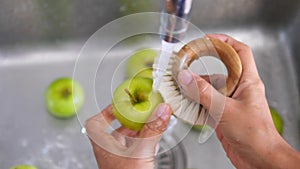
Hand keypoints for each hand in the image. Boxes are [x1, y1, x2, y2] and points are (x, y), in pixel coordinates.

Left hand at [85, 103, 171, 168]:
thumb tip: (161, 110)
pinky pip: (136, 147)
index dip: (105, 111)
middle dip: (128, 118)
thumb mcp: (141, 152)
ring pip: (127, 138)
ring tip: (150, 120)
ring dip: (138, 129)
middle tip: (139, 110)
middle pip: (114, 129)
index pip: (95, 123)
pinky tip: (154, 137)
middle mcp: (110, 152)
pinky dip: (145, 139)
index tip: (119, 104)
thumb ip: (152, 130)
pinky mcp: (131, 164)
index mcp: (103, 146)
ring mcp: (120, 159)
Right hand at [177, 34, 299, 168]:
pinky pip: (206, 103)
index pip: (239, 52)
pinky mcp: (222, 114)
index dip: (225, 41)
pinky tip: (185, 105)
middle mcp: (238, 89)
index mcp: (247, 82)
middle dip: (201, 68)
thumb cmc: (255, 135)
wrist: (259, 159)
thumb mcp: (226, 110)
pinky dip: (195, 103)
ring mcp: (229, 102)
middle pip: (219, 70)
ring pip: (210, 89)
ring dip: (195, 88)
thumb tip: (186, 77)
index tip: (208, 39)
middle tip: (186, 64)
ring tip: (180, 88)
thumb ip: (204, 93)